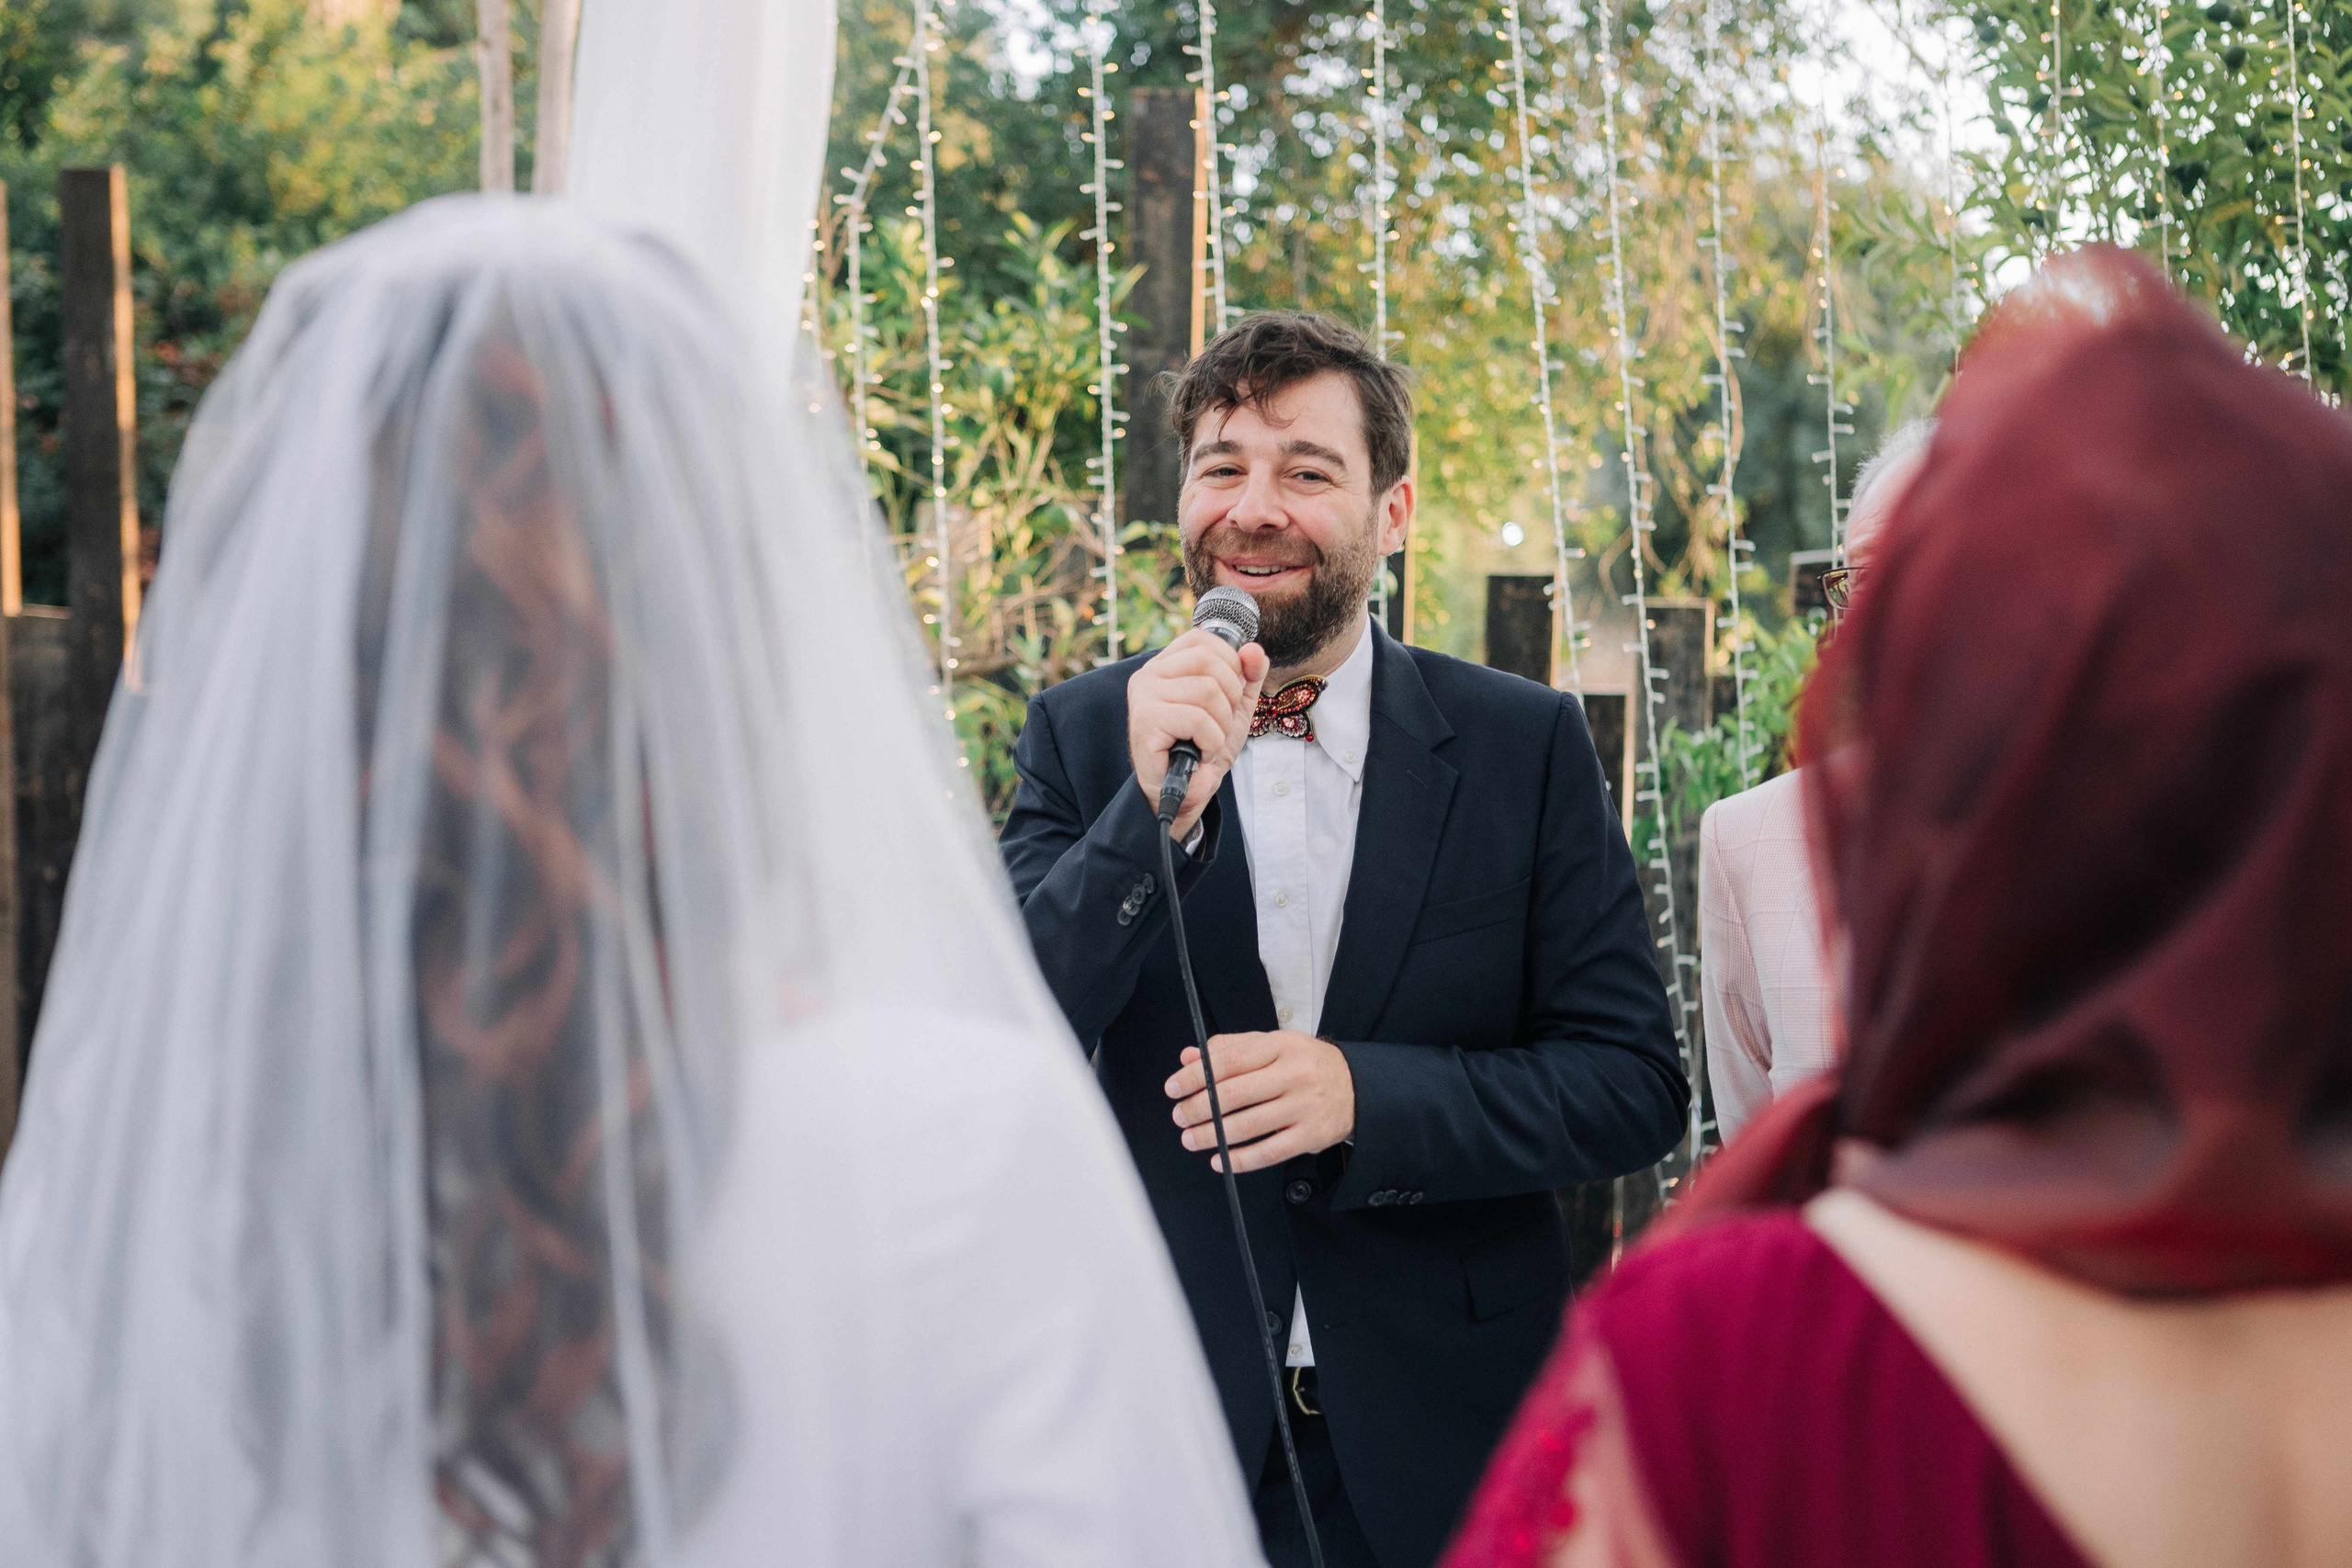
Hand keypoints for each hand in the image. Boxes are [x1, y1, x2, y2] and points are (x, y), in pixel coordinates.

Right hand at [1127, 629, 1269, 837]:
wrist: (1182, 794)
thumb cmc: (1202, 748)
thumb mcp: (1235, 707)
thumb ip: (1248, 675)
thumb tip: (1254, 649)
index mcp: (1166, 665)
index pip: (1203, 639)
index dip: (1229, 662)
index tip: (1228, 694)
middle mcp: (1149, 674)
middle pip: (1210, 662)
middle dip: (1229, 698)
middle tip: (1217, 726)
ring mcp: (1145, 696)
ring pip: (1208, 691)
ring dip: (1220, 726)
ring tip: (1207, 742)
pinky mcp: (1146, 721)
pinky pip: (1199, 719)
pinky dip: (1210, 741)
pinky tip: (1199, 753)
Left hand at [1165, 1030, 1354, 1173]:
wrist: (1356, 1087)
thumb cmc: (1306, 1064)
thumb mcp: (1273, 1045)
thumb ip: (1231, 1049)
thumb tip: (1190, 1057)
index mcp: (1281, 1046)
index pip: (1229, 1060)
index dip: (1196, 1075)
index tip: (1174, 1088)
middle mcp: (1294, 1074)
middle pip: (1235, 1094)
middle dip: (1198, 1108)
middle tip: (1180, 1116)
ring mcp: (1304, 1106)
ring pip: (1249, 1125)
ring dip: (1213, 1135)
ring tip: (1192, 1138)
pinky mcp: (1311, 1136)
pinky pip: (1269, 1152)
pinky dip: (1240, 1160)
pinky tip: (1220, 1160)